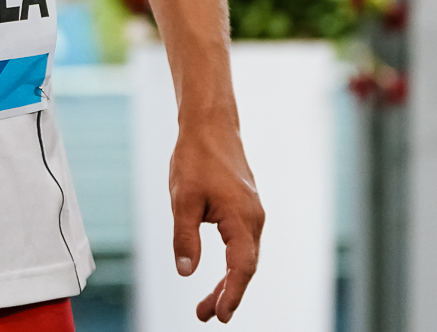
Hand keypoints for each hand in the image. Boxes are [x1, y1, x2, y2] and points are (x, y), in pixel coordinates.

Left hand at [170, 118, 263, 321]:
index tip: (220, 315)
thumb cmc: (197, 157)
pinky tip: (218, 274)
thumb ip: (185, 238)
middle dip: (227, 294)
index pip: (241, 267)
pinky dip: (232, 263)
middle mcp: (254, 219)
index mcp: (242, 218)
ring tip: (206, 303)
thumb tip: (186, 272)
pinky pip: (242, 244)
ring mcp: (252, 214)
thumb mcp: (183, 199)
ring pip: (244, 257)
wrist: (210, 124)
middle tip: (205, 315)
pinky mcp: (245, 209)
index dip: (232, 294)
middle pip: (246, 267)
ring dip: (229, 281)